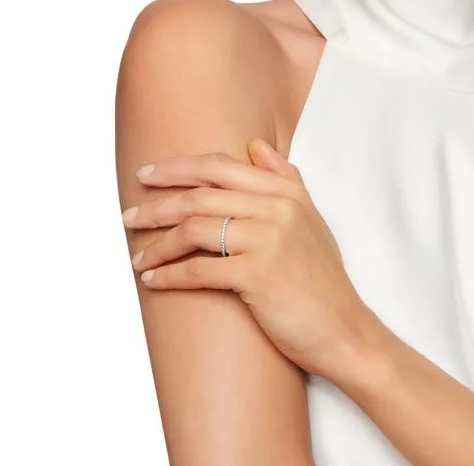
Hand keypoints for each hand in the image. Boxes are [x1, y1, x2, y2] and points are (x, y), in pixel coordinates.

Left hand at [122, 138, 378, 377]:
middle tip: (129, 215)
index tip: (147, 175)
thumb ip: (285, 177)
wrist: (344, 328)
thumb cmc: (322, 277)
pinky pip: (198, 269)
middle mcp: (277, 209)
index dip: (177, 168)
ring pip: (194, 229)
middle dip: (157, 205)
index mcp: (286, 192)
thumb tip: (256, 145)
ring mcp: (268, 240)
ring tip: (138, 256)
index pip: (219, 167)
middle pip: (200, 196)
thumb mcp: (310, 218)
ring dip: (158, 243)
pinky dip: (169, 274)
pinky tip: (153, 279)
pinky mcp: (258, 275)